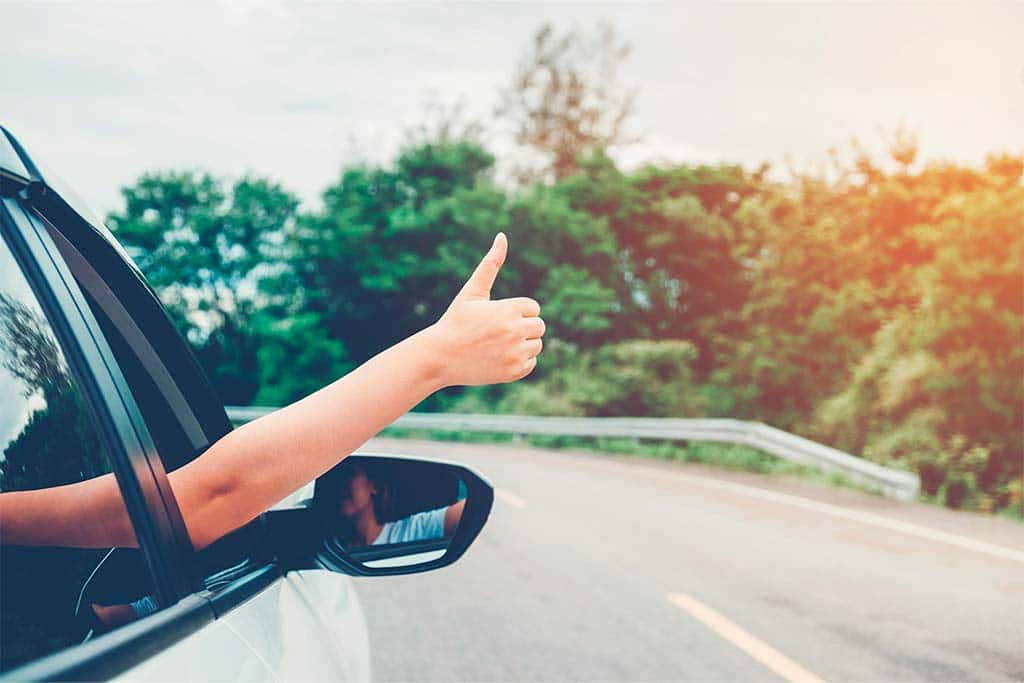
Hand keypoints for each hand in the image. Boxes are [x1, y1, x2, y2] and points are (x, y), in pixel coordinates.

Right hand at [428, 233, 544, 386]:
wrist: (439, 357)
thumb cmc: (455, 321)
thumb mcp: (472, 292)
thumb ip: (490, 264)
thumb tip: (502, 236)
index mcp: (508, 309)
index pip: (533, 308)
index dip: (516, 312)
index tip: (497, 317)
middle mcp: (515, 330)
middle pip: (539, 326)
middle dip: (523, 327)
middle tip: (498, 332)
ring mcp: (515, 353)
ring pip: (537, 345)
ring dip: (522, 344)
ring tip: (497, 345)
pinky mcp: (513, 372)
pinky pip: (531, 363)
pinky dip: (518, 361)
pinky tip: (498, 357)